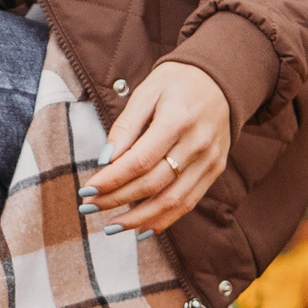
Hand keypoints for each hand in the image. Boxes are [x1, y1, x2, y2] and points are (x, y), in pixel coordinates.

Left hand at [82, 62, 232, 236]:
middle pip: (153, 183)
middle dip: (118, 199)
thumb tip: (105, 160)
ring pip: (173, 200)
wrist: (219, 80)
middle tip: (89, 206)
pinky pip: (189, 202)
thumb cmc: (175, 83)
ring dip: (139, 218)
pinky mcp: (214, 171)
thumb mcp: (145, 93)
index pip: (139, 161)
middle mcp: (197, 144)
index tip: (87, 189)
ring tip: (111, 226)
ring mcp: (210, 161)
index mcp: (177, 120)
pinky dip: (165, 219)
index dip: (112, 179)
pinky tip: (141, 227)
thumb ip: (125, 127)